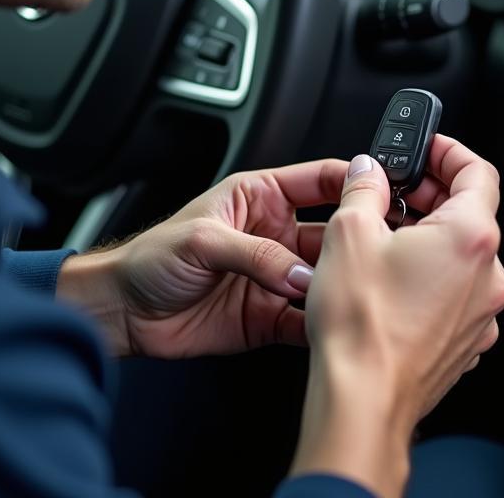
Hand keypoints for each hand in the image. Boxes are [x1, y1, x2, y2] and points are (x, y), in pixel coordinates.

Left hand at [57, 160, 353, 358]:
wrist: (122, 314)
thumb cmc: (151, 258)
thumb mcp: (203, 240)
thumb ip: (256, 253)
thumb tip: (300, 272)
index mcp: (262, 196)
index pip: (320, 180)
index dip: (352, 182)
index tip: (381, 191)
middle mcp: (276, 233)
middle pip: (332, 231)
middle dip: (357, 238)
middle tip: (379, 249)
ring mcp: (275, 275)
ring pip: (325, 276)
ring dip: (341, 283)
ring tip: (359, 289)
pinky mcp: (269, 316)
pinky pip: (306, 319)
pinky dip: (322, 324)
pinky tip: (333, 324)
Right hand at [290, 135, 503, 497]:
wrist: (362, 402)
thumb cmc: (361, 327)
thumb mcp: (350, 232)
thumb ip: (365, 187)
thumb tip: (369, 170)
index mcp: (470, 236)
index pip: (478, 170)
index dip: (450, 150)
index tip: (427, 147)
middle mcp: (489, 274)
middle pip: (471, 212)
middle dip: (431, 193)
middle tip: (393, 192)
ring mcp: (482, 312)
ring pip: (462, 254)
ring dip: (429, 235)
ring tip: (384, 237)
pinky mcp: (466, 340)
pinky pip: (456, 291)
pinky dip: (432, 275)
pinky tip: (393, 279)